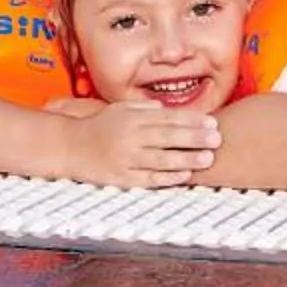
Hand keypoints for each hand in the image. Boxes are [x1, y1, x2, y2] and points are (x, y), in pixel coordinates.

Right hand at [63, 99, 219, 187]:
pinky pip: (148, 179)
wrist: (69, 147)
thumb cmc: (99, 127)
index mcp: (132, 119)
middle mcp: (130, 137)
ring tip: (208, 158)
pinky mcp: (121, 178)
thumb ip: (144, 109)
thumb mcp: (119, 110)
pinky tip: (185, 175)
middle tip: (217, 139)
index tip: (212, 123)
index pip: (168, 118)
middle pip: (168, 137)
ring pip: (161, 159)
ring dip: (187, 159)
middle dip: (195, 138)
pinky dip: (167, 178)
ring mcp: (126, 158)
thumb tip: (167, 108)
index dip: (192, 121)